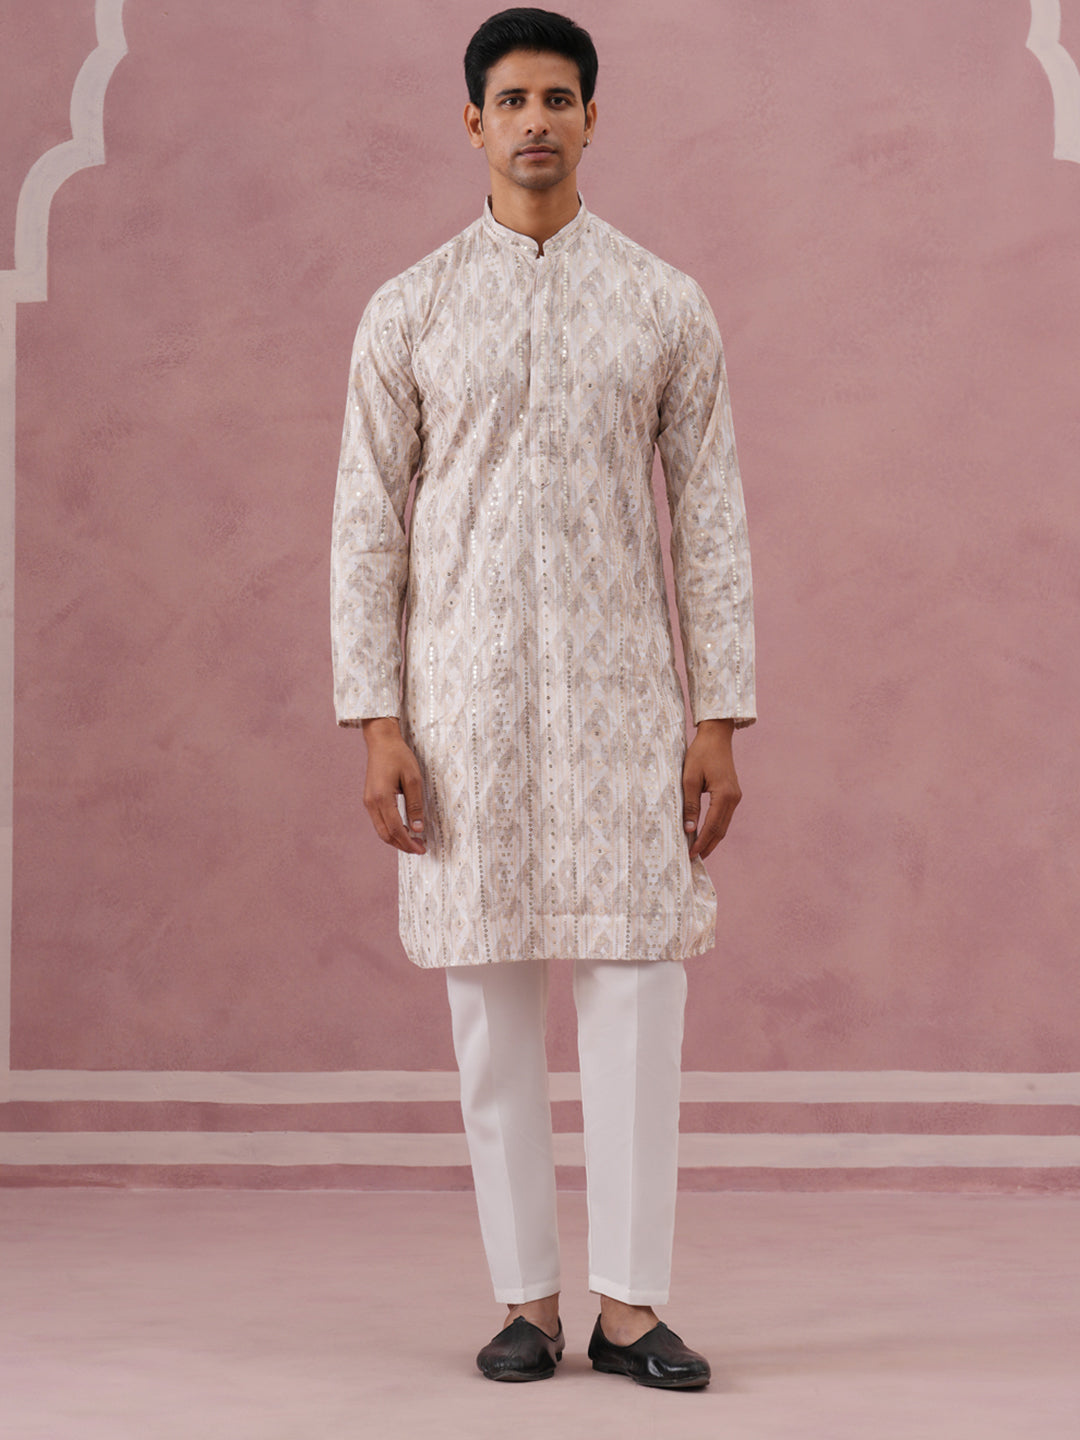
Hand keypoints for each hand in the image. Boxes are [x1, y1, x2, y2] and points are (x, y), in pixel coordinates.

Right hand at [361, 718, 426, 854]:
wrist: (381, 741)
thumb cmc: (398, 756)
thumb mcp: (413, 779)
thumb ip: (415, 805)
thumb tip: (418, 828)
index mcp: (381, 798)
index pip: (395, 829)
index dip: (408, 842)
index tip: (421, 848)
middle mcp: (371, 802)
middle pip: (385, 834)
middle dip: (402, 845)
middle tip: (419, 849)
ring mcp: (368, 802)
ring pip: (381, 830)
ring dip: (396, 839)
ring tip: (413, 841)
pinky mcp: (370, 799)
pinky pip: (379, 821)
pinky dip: (391, 830)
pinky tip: (403, 829)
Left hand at [682, 718, 740, 859]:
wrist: (716, 735)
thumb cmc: (701, 753)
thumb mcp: (689, 778)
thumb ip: (690, 805)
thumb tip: (689, 829)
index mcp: (724, 795)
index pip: (712, 826)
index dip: (701, 842)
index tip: (691, 854)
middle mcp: (734, 798)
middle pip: (721, 830)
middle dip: (708, 845)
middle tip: (695, 859)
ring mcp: (735, 796)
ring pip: (724, 825)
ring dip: (712, 838)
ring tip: (699, 850)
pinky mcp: (732, 793)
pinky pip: (724, 816)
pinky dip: (716, 827)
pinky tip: (706, 833)